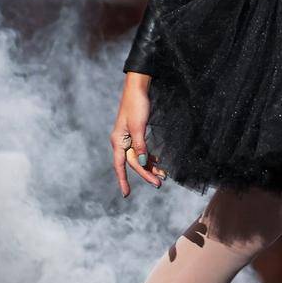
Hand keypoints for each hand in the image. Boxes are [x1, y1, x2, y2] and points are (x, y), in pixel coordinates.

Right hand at [111, 79, 165, 196]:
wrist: (138, 88)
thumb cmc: (136, 105)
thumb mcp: (138, 126)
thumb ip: (140, 145)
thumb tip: (143, 161)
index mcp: (118, 141)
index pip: (120, 165)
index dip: (123, 180)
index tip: (126, 194)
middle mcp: (121, 141)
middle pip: (133, 162)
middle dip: (146, 173)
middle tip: (159, 183)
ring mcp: (128, 138)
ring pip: (139, 157)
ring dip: (150, 166)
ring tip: (163, 175)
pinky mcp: (136, 134)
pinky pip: (142, 150)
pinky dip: (150, 156)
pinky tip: (158, 161)